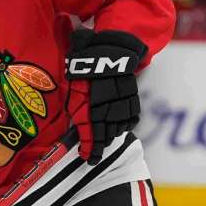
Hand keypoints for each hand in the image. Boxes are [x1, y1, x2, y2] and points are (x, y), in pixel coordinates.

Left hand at [64, 29, 147, 164]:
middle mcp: (107, 107)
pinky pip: (132, 117)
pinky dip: (125, 124)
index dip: (90, 150)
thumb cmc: (84, 65)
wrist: (108, 47)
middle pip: (106, 134)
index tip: (88, 159)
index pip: (92, 136)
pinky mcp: (132, 97)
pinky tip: (120, 126)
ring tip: (105, 138)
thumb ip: (77, 108)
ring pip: (119, 127)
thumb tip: (79, 126)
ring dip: (111, 135)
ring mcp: (122, 103)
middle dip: (99, 144)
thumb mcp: (73, 87)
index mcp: (90, 106)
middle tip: (94, 150)